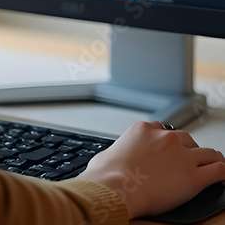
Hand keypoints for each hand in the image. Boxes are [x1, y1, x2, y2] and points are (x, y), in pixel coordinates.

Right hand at [79, 120, 224, 218]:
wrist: (114, 189)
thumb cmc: (105, 176)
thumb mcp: (106, 155)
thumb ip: (116, 152)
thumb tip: (110, 160)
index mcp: (144, 130)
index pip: (163, 130)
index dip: (168, 144)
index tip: (170, 152)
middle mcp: (165, 138)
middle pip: (186, 140)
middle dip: (188, 151)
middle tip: (188, 163)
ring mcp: (181, 155)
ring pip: (207, 153)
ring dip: (209, 160)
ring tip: (213, 166)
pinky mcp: (193, 176)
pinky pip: (217, 170)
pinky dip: (222, 172)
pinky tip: (222, 177)